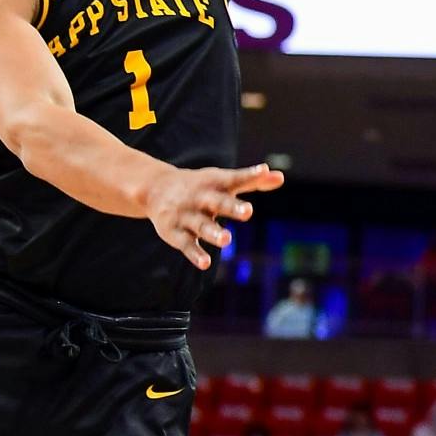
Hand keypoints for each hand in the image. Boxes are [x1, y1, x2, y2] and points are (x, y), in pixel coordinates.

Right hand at [141, 162, 284, 269]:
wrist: (155, 188)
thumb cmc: (200, 185)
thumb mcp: (223, 180)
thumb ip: (251, 181)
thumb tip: (280, 177)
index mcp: (215, 183)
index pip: (234, 179)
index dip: (250, 175)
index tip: (264, 171)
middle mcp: (200, 198)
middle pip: (217, 202)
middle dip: (231, 207)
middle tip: (248, 211)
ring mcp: (186, 215)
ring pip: (201, 225)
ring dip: (213, 233)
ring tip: (227, 240)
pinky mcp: (175, 233)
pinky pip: (186, 245)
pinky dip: (195, 254)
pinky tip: (205, 264)